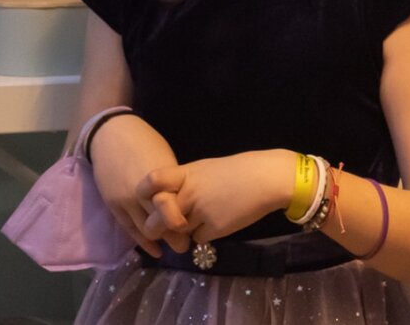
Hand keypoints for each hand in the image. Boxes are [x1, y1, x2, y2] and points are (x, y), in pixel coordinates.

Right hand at [89, 115, 189, 255]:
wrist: (111, 135)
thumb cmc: (145, 143)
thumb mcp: (165, 159)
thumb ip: (172, 183)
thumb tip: (186, 201)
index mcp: (158, 179)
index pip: (174, 208)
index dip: (185, 221)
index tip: (196, 228)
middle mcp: (142, 193)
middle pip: (161, 223)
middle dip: (176, 237)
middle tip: (187, 245)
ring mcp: (126, 201)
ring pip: (145, 229)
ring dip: (161, 240)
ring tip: (175, 248)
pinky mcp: (114, 206)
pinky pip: (129, 229)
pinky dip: (143, 242)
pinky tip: (155, 251)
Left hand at [137, 150, 294, 243]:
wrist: (264, 179)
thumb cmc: (235, 171)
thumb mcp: (204, 170)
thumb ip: (184, 184)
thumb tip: (168, 202)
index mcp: (186, 174)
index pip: (152, 182)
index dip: (144, 193)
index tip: (148, 199)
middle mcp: (189, 194)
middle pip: (157, 220)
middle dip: (157, 228)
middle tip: (162, 228)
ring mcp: (201, 212)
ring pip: (178, 233)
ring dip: (184, 231)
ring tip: (198, 220)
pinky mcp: (214, 229)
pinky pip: (198, 239)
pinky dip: (204, 234)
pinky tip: (217, 222)